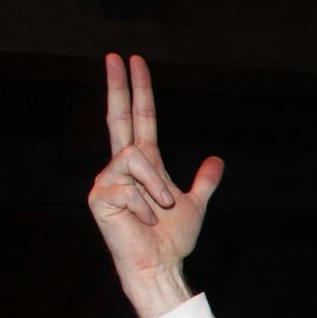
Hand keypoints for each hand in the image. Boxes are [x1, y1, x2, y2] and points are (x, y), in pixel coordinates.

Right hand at [88, 54, 225, 317]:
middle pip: (118, 117)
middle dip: (118, 85)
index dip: (139, 91)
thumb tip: (217, 160)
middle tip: (115, 54)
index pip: (140, 119)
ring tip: (160, 208)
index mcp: (143, 164)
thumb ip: (203, 182)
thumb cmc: (171, 238)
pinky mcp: (99, 197)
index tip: (134, 62)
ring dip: (156, 186)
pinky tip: (144, 220)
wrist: (161, 263)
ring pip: (134, 158)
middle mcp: (121, 167)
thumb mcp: (194, 204)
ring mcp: (107, 180)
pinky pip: (129, 187)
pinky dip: (145, 206)